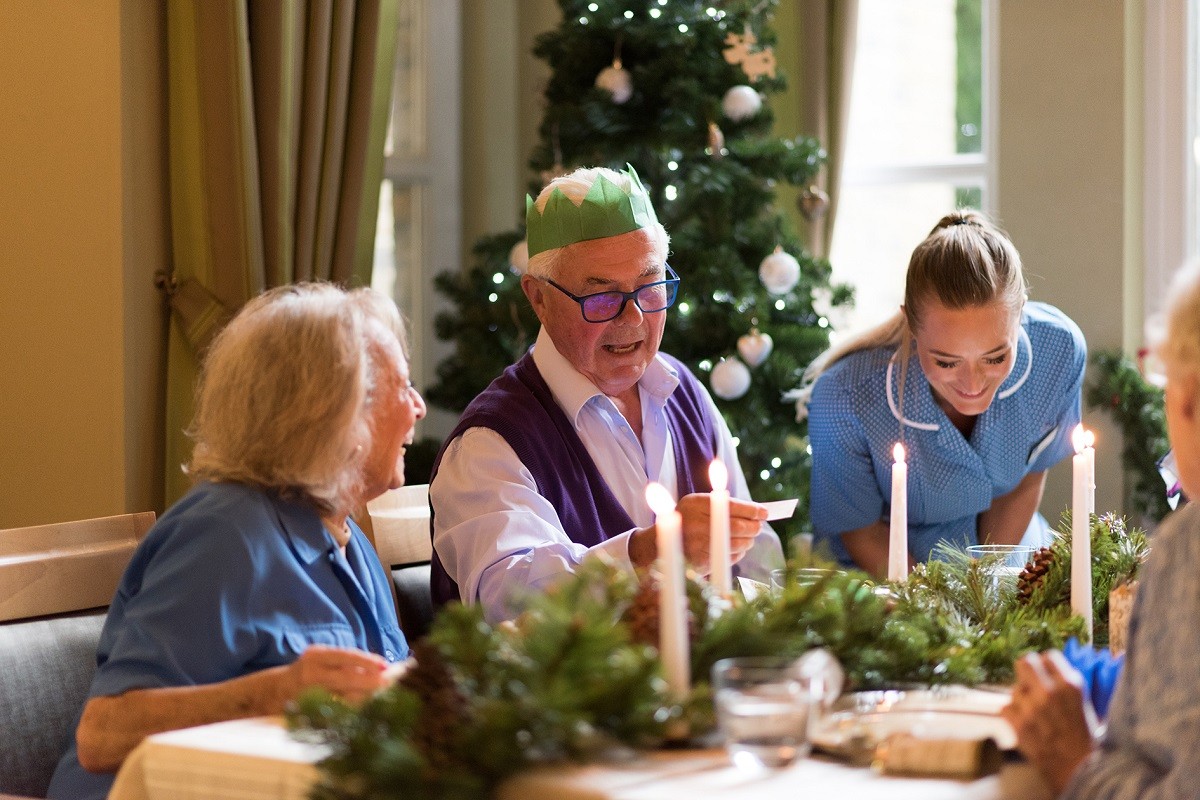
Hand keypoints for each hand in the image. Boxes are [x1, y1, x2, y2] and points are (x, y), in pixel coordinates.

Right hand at [282, 645, 389, 705]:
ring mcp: (310, 694)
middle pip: (347, 678)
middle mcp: (312, 674)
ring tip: (382, 696)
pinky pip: (338, 712)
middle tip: (388, 683)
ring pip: (345, 697)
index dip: (367, 661)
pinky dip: (354, 711)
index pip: (346, 656)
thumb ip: (346, 661)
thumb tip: (380, 667)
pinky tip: (366, 710)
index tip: (385, 665)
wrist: (277, 691)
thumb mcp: (323, 659)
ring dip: (366, 697)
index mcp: (316, 656)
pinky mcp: (311, 712)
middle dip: (371, 681)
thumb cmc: (310, 671)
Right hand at [676, 493, 766, 571]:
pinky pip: (729, 559)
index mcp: (695, 504)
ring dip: (748, 542)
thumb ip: (722, 504)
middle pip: (737, 527)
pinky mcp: (700, 563)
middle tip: (758, 527)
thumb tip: (757, 511)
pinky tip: (733, 549)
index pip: (730, 505)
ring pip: (736, 545)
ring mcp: (697, 545)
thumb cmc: (686, 521)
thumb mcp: (697, 505)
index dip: (751, 510)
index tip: (763, 512)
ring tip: (747, 538)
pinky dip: (737, 554)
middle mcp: (694, 523)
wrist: (658, 546)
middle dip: (753, 528)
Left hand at [1001, 650, 1096, 792]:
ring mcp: (1030, 707)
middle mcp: (1048, 692)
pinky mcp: (1017, 723)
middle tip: (1031, 683)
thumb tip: (1055, 667)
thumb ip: (1068, 684)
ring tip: (1035, 714)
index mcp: (1070, 685)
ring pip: (1015, 689)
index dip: (1047, 666)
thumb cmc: (1086, 740)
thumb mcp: (1087, 705)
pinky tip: (1025, 724)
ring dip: (1022, 699)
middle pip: (1024, 662)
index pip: (1048, 656)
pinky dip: (1013, 715)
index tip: (1047, 674)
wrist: (1078, 770)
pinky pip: (1006, 708)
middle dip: (1027, 671)